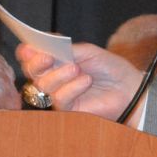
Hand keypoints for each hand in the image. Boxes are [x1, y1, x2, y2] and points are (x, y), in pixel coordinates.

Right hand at [17, 41, 141, 118]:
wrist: (129, 88)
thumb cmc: (109, 68)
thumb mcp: (87, 52)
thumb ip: (65, 49)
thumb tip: (43, 46)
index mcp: (56, 60)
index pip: (31, 56)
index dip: (26, 52)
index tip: (30, 47)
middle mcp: (54, 77)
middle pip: (31, 71)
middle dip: (36, 63)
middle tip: (48, 57)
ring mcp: (59, 93)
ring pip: (44, 85)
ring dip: (59, 75)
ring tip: (77, 69)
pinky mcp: (68, 110)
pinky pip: (59, 99)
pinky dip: (72, 87)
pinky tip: (86, 81)